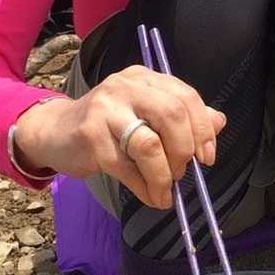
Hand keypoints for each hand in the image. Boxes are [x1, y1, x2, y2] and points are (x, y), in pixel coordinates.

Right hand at [11, 66, 225, 209]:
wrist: (55, 132)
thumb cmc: (107, 126)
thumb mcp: (145, 115)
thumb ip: (182, 117)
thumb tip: (220, 122)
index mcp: (145, 78)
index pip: (186, 96)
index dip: (203, 129)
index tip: (207, 158)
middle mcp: (126, 86)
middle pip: (172, 114)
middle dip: (184, 150)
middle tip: (183, 173)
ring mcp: (106, 108)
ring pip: (150, 144)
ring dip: (164, 175)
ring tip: (165, 191)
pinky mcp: (90, 135)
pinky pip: (126, 167)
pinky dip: (144, 187)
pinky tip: (150, 196)